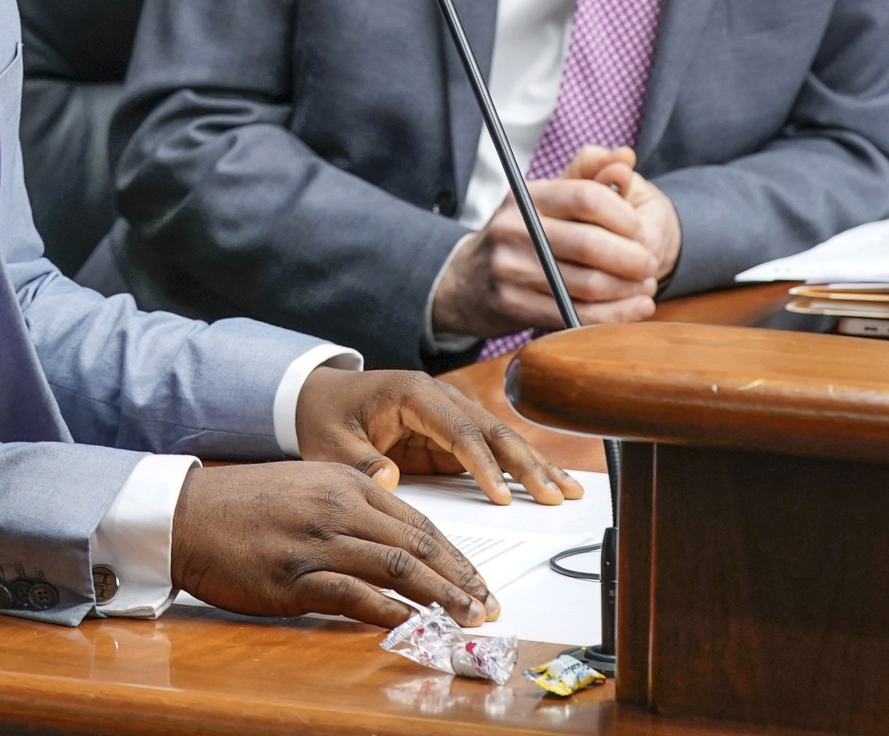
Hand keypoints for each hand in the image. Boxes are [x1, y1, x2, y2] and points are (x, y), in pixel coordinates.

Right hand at [171, 460, 496, 628]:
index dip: (455, 555)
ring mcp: (317, 543)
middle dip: (460, 579)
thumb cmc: (245, 504)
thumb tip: (396, 538)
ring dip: (439, 600)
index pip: (417, 521)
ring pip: (396, 571)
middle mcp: (338, 508)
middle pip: (417, 546)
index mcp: (344, 483)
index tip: (479, 579)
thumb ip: (351, 504)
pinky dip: (391, 615)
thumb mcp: (306, 486)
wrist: (187, 514)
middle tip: (487, 606)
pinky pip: (355, 598)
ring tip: (464, 621)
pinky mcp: (295, 579)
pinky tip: (413, 629)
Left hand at [292, 366, 581, 504]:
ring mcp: (450, 414)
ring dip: (534, 465)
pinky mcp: (452, 435)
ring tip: (568, 492)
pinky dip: (520, 469)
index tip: (500, 496)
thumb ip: (358, 461)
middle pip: (491, 429)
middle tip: (554, 496)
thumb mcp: (330, 443)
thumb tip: (387, 479)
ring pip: (501, 438)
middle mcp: (440, 398)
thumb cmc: (326, 417)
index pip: (457, 428)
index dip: (481, 462)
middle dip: (526, 463)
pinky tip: (548, 485)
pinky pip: (493, 451)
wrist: (320, 397)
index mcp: (413, 393)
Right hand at [431, 145, 680, 334]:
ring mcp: (509, 270)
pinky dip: (615, 315)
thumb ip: (588, 175)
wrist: (466, 282)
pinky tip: (635, 308)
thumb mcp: (546, 198)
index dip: (624, 215)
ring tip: (646, 286)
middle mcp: (513, 230)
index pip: (587, 197)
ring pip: (587, 284)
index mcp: (525, 196)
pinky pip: (576, 315)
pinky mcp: (513, 306)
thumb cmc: (522, 235)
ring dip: (629, 289)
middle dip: (633, 258)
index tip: (637, 229)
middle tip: (650, 263)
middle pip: (590, 244)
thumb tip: (625, 156)